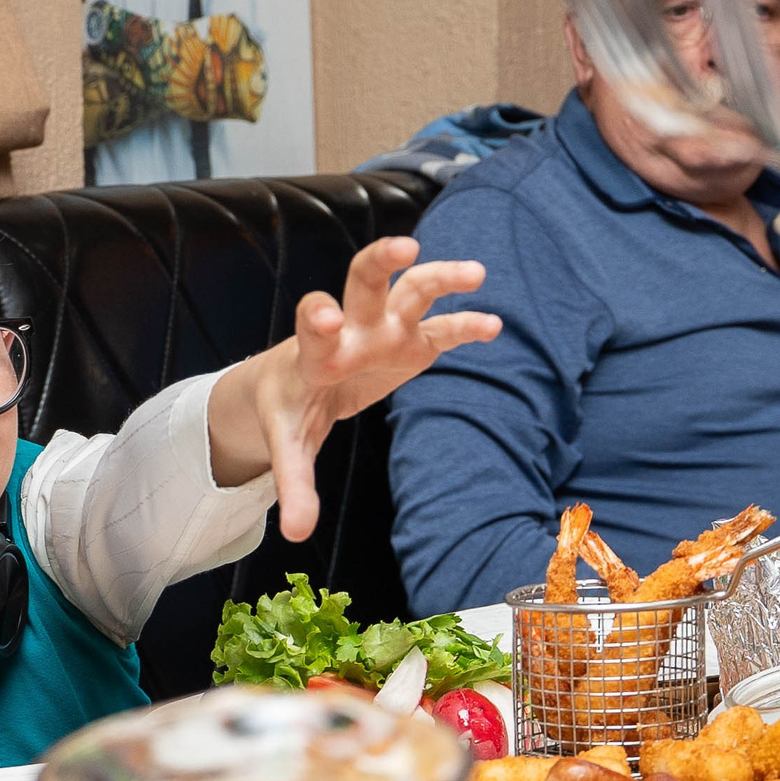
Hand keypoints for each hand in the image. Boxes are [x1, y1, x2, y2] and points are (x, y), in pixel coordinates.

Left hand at [207, 239, 500, 540]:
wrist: (293, 382)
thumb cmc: (288, 408)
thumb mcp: (287, 445)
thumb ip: (293, 485)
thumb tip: (295, 534)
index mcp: (313, 352)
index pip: (311, 326)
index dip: (316, 318)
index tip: (321, 315)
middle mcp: (350, 329)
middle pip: (362, 283)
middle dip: (380, 262)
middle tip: (403, 247)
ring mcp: (384, 330)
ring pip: (412, 291)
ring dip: (441, 278)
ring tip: (476, 274)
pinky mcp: (410, 342)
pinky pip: (442, 328)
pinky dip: (465, 324)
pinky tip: (492, 326)